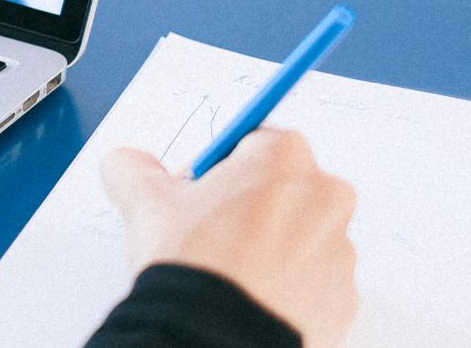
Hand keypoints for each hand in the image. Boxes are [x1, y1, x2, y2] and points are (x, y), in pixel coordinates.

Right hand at [102, 129, 359, 347]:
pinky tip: (248, 295)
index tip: (197, 191)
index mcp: (285, 157)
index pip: (251, 142)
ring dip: (269, 244)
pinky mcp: (343, 297)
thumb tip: (127, 165)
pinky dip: (285, 284)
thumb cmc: (194, 261)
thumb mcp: (143, 200)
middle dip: (249, 203)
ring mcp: (340, 251)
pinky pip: (312, 280)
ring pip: (299, 234)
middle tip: (208, 230)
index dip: (218, 167)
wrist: (217, 337)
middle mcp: (325, 196)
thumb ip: (133, 167)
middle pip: (282, 186)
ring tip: (226, 271)